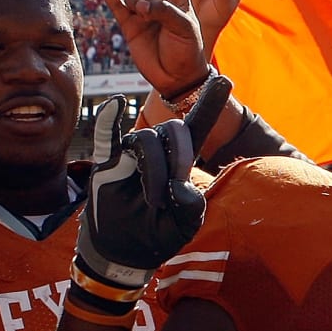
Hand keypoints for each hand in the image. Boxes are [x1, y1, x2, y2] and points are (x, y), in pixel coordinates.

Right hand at [76, 75, 231, 288]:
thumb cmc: (155, 235)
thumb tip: (181, 186)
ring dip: (153, 170)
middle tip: (172, 191)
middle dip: (178, 155)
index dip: (210, 103)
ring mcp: (132, 155)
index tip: (224, 79)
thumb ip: (191, 211)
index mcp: (181, 162)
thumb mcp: (182, 229)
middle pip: (173, 129)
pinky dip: (109, 119)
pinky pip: (107, 136)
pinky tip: (113, 104)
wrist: (120, 251)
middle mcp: (158, 151)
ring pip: (145, 140)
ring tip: (152, 200)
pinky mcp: (108, 163)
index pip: (198, 126)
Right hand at [94, 0, 206, 98]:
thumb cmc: (188, 51)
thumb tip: (139, 6)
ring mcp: (144, 13)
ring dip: (135, 0)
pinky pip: (116, 4)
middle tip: (152, 12)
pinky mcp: (130, 25)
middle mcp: (161, 3)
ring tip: (141, 15)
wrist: (177, 76)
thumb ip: (164, 12)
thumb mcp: (185, 28)